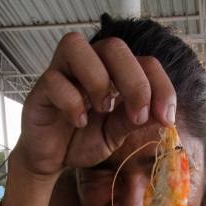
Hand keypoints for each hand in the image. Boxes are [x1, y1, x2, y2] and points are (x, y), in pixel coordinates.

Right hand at [16, 32, 176, 179]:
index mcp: (113, 72)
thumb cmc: (84, 138)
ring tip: (102, 109)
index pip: (145, 62)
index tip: (165, 119)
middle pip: (113, 47)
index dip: (161, 87)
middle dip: (134, 82)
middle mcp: (88, 64)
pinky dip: (71, 101)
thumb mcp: (116, 133)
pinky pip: (54, 80)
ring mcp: (62, 73)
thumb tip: (164, 115)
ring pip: (76, 46)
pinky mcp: (41, 90)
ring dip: (97, 79)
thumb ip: (135, 120)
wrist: (53, 159)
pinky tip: (80, 122)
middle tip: (137, 115)